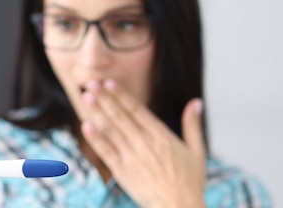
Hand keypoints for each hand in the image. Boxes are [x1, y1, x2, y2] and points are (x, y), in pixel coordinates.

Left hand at [79, 80, 205, 207]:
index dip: (121, 95)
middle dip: (104, 98)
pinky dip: (96, 139)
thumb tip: (196, 102)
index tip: (108, 82)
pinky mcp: (123, 172)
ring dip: (97, 112)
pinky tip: (86, 127)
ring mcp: (132, 157)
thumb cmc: (189, 182)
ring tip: (86, 97)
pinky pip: (107, 152)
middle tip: (90, 83)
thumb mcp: (196, 151)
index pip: (137, 110)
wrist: (179, 207)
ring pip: (111, 130)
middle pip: (121, 116)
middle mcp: (145, 143)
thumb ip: (192, 125)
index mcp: (161, 135)